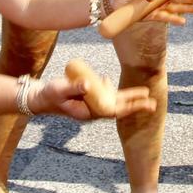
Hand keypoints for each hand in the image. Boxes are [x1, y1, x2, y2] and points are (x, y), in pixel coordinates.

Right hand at [30, 78, 156, 119]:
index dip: (131, 107)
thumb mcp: (60, 89)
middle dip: (135, 104)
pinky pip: (103, 95)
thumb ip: (73, 87)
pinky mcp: (87, 98)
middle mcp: (93, 111)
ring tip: (142, 93)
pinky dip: (109, 88)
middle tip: (153, 102)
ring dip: (128, 97)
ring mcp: (91, 105)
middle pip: (118, 108)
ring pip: (113, 101)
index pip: (115, 111)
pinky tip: (108, 81)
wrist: (38, 98)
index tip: (144, 103)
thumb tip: (89, 84)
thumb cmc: (49, 95)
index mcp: (90, 112)